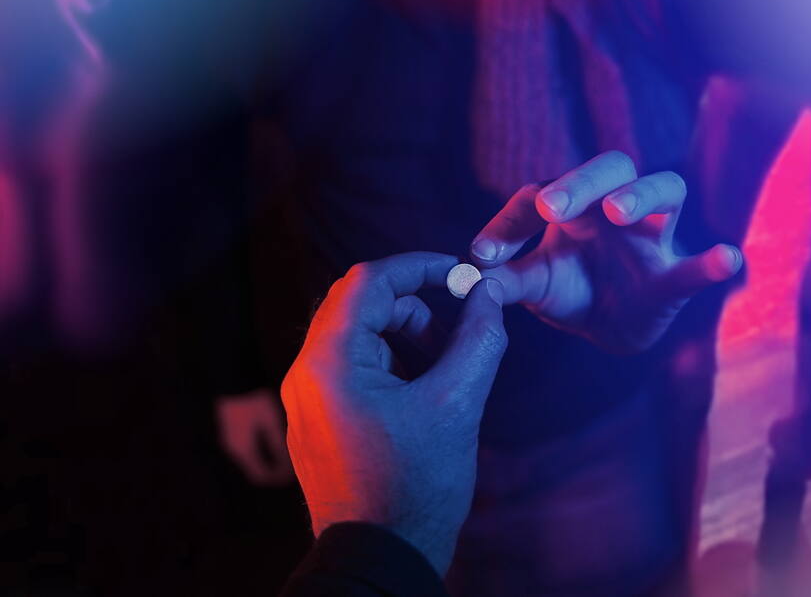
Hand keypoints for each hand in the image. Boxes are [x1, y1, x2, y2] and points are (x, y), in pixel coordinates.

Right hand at [216, 388, 294, 486]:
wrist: (234, 379)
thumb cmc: (255, 400)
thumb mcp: (271, 422)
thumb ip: (278, 444)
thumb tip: (288, 464)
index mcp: (244, 450)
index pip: (261, 476)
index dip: (278, 478)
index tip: (294, 474)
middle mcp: (235, 450)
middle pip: (255, 469)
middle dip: (275, 469)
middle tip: (293, 464)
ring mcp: (230, 441)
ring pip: (251, 459)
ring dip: (268, 459)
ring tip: (286, 452)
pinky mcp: (231, 431)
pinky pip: (247, 449)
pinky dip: (261, 450)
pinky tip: (274, 440)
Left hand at [280, 252, 506, 575]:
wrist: (379, 558)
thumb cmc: (417, 485)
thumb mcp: (458, 404)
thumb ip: (478, 338)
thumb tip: (490, 293)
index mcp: (329, 362)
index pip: (369, 281)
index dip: (420, 267)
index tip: (464, 276)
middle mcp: (306, 373)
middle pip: (358, 302)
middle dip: (414, 303)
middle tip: (458, 324)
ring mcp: (307, 398)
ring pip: (356, 334)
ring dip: (404, 333)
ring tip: (447, 363)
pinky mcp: (317, 418)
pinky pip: (352, 365)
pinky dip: (390, 361)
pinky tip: (424, 390)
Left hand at [471, 151, 741, 352]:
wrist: (609, 328)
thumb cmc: (570, 289)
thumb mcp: (532, 285)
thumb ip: (502, 280)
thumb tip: (468, 278)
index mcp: (575, 205)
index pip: (542, 192)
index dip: (512, 220)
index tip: (484, 253)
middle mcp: (616, 208)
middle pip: (612, 167)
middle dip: (582, 181)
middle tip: (552, 206)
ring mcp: (652, 237)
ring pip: (666, 190)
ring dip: (642, 196)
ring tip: (618, 211)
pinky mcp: (672, 274)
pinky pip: (694, 264)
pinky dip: (710, 262)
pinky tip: (725, 257)